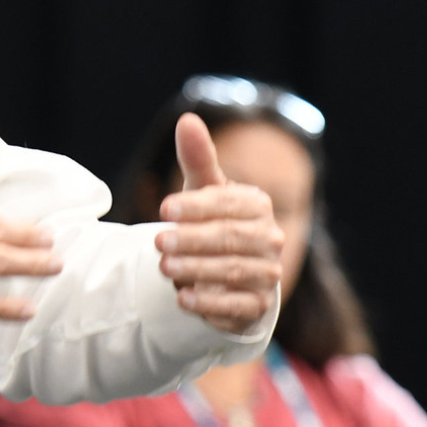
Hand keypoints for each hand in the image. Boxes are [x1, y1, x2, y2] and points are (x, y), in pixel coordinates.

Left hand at [154, 114, 283, 333]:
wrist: (225, 272)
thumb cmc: (210, 221)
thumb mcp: (202, 190)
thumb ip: (197, 159)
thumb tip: (187, 119)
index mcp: (257, 205)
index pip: (229, 203)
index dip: (197, 206)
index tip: (164, 208)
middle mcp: (270, 239)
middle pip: (231, 238)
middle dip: (191, 240)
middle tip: (157, 241)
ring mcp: (267, 274)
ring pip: (233, 271)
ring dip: (196, 270)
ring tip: (164, 268)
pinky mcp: (257, 307)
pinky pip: (237, 307)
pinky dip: (210, 304)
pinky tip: (183, 299)